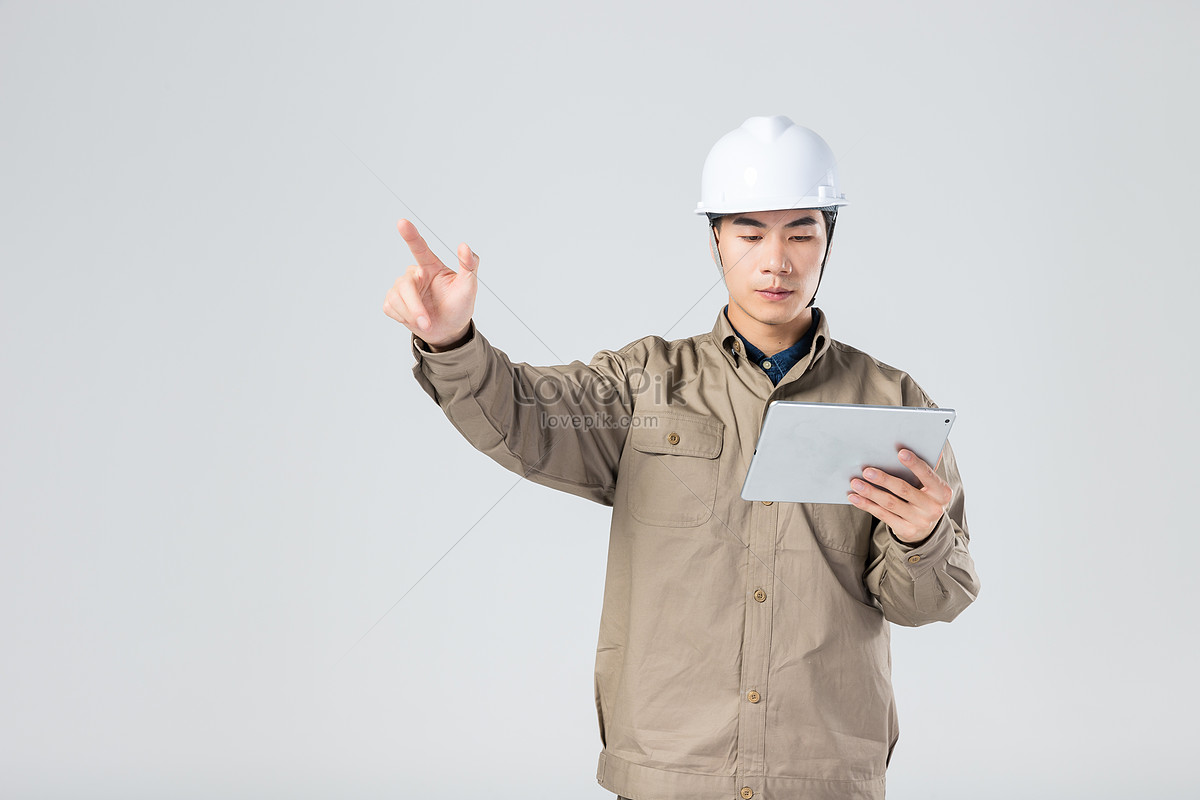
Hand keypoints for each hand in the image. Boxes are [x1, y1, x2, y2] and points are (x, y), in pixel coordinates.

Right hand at [382, 219, 478, 348]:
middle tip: (426, 322)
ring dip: (411, 315)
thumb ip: (469, 266)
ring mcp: (402, 288)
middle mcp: (415, 274)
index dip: (411, 235)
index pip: (420, 248)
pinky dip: (403, 318)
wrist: (449, 330)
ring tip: (426, 323)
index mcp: (431, 266)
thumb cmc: (459, 306)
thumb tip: (465, 246)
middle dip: (414, 306)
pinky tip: (414, 319)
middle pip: (405, 284)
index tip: (402, 222)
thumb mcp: (469, 287)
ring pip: (396, 297)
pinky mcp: (393, 302)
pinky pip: (390, 307)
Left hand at [847, 449, 952, 543]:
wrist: (926, 528)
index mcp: (942, 492)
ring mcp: (920, 521)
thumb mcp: (931, 486)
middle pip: (904, 490)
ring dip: (870, 492)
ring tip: (855, 483)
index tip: (900, 452)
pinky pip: (883, 515)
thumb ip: (924, 470)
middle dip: (884, 479)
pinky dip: (866, 505)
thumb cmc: (925, 497)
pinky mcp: (906, 530)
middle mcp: (933, 508)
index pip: (927, 475)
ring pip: (890, 503)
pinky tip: (855, 497)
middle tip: (867, 470)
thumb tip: (913, 448)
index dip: (914, 464)